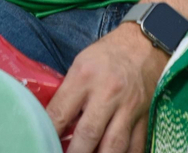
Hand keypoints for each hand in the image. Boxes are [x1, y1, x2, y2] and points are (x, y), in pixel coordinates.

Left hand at [47, 22, 168, 152]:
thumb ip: (68, 93)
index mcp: (85, 76)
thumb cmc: (106, 55)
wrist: (143, 45)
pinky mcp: (144, 116)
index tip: (43, 143)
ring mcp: (128, 107)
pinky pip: (136, 145)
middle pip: (88, 133)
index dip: (50, 133)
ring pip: (114, 145)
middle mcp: (107, 93)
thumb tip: (55, 122)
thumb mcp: (80, 64)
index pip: (61, 112)